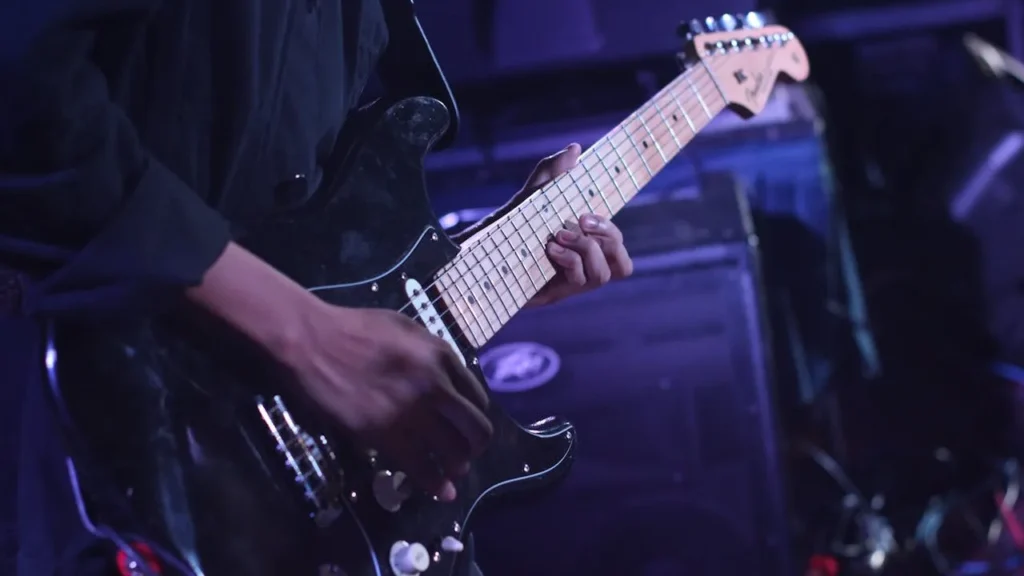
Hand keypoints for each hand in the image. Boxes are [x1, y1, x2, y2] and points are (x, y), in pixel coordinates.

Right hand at [187, 243, 492, 500]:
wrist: (312, 342)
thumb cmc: (356, 329)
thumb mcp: (406, 328)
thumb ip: (434, 353)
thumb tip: (450, 380)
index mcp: (441, 356)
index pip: (478, 398)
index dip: (476, 416)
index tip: (468, 426)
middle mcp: (434, 386)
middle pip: (475, 429)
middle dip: (475, 446)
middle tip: (467, 453)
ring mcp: (410, 412)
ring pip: (453, 453)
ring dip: (457, 466)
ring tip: (452, 471)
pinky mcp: (384, 435)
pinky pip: (421, 468)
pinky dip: (435, 484)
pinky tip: (441, 491)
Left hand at [521, 144, 633, 305]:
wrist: (483, 248)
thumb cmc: (515, 222)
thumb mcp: (534, 192)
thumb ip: (554, 171)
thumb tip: (575, 148)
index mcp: (586, 245)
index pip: (617, 244)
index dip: (612, 230)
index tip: (585, 213)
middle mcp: (585, 266)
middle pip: (622, 264)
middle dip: (608, 236)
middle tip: (580, 221)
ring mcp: (572, 282)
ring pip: (603, 275)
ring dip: (587, 250)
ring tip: (558, 236)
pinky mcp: (557, 292)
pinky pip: (579, 280)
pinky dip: (569, 261)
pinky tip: (549, 249)